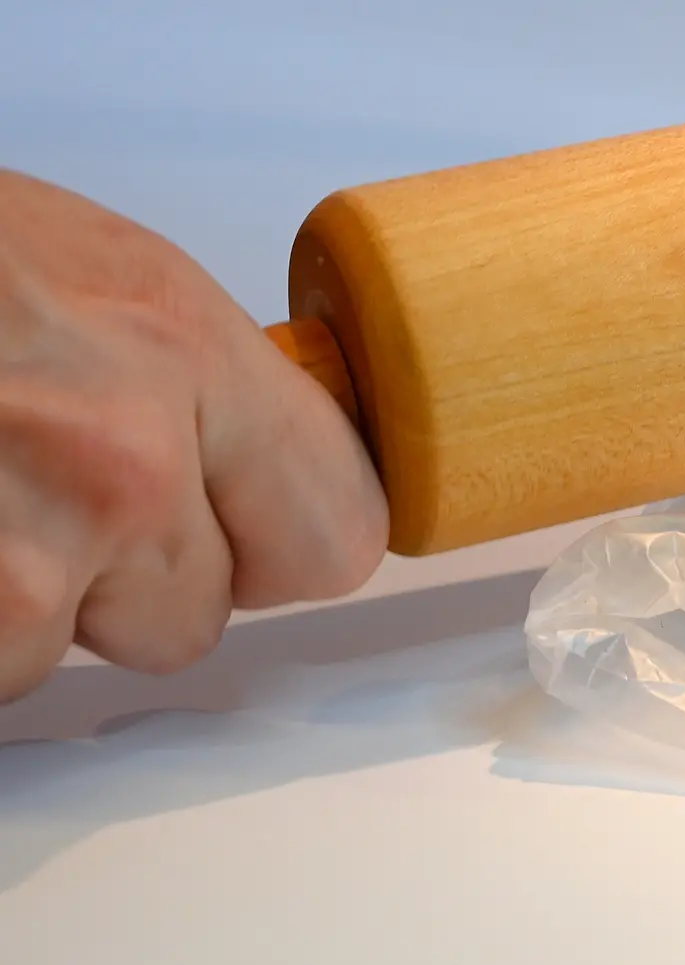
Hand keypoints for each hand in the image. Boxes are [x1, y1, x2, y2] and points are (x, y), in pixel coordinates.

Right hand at [0, 170, 386, 702]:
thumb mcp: (91, 275)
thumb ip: (194, 384)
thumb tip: (253, 464)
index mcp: (180, 354)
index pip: (336, 532)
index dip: (277, 544)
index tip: (248, 536)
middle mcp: (121, 463)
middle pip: (199, 618)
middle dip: (126, 582)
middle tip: (35, 497)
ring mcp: (23, 560)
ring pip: (71, 654)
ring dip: (18, 606)